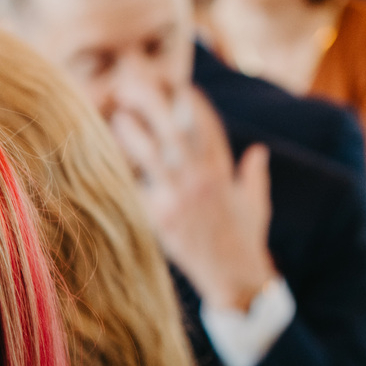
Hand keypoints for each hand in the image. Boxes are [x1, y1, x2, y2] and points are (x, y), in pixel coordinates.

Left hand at [109, 84, 276, 310]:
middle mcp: (203, 181)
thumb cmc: (245, 240)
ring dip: (135, 135)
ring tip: (118, 117)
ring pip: (155, 157)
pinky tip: (107, 161)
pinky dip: (125, 175)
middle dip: (157, 107)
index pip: (208, 128)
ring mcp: (182, 200)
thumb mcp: (256, 204)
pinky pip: (139, 191)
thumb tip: (258, 151)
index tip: (179, 86)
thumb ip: (253, 175)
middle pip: (177, 133)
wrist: (235, 279)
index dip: (194, 105)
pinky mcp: (163, 221)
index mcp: (224, 172)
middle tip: (136, 88)